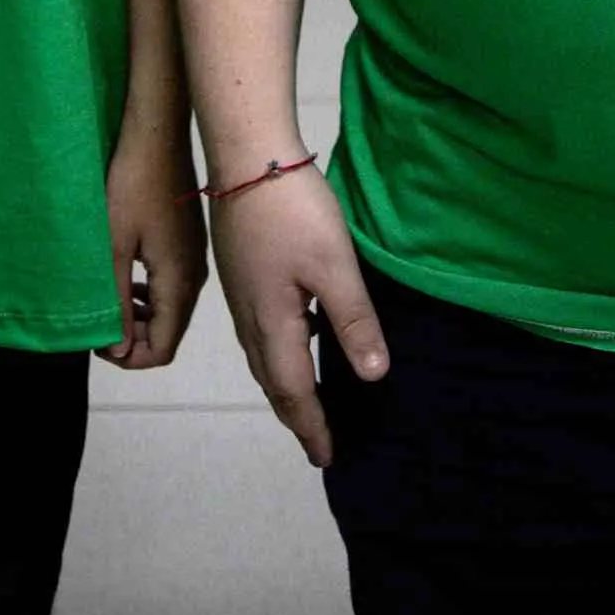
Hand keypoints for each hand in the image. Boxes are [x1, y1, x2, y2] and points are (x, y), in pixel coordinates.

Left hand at [102, 117, 207, 369]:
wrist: (158, 135)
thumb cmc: (131, 186)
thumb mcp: (113, 248)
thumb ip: (115, 303)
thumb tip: (117, 350)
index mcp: (178, 283)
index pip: (163, 349)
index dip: (130, 358)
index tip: (98, 342)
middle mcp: (194, 278)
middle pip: (168, 333)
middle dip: (132, 338)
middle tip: (98, 321)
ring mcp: (194, 261)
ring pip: (169, 311)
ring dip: (139, 317)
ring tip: (108, 301)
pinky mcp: (189, 245)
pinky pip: (171, 287)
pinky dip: (148, 295)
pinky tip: (126, 278)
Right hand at [207, 166, 387, 467]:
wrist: (245, 157)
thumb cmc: (293, 211)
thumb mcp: (335, 266)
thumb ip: (354, 321)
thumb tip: (374, 377)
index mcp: (273, 324)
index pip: (294, 392)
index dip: (312, 426)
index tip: (328, 457)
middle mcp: (250, 319)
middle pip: (272, 382)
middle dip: (296, 415)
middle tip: (318, 443)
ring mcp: (240, 296)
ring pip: (262, 359)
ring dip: (284, 387)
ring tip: (306, 403)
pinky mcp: (240, 275)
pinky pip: (259, 334)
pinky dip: (278, 356)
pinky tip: (296, 339)